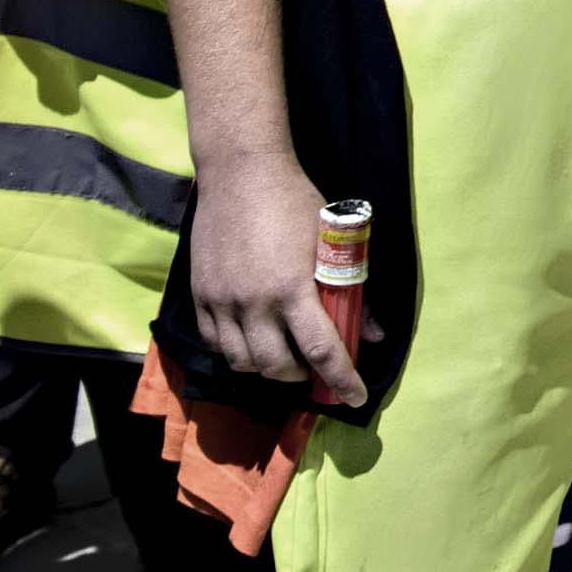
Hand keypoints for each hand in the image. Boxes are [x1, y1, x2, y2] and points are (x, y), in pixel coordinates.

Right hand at [185, 159, 369, 406]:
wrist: (240, 173)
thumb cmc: (294, 202)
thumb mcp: (334, 242)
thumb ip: (352, 291)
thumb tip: (372, 333)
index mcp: (292, 289)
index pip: (321, 351)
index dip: (341, 380)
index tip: (355, 398)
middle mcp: (253, 303)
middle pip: (275, 367)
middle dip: (300, 377)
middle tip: (314, 368)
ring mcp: (221, 301)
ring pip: (241, 361)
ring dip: (266, 368)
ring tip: (283, 356)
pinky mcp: (199, 295)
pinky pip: (215, 342)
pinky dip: (235, 351)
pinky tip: (252, 340)